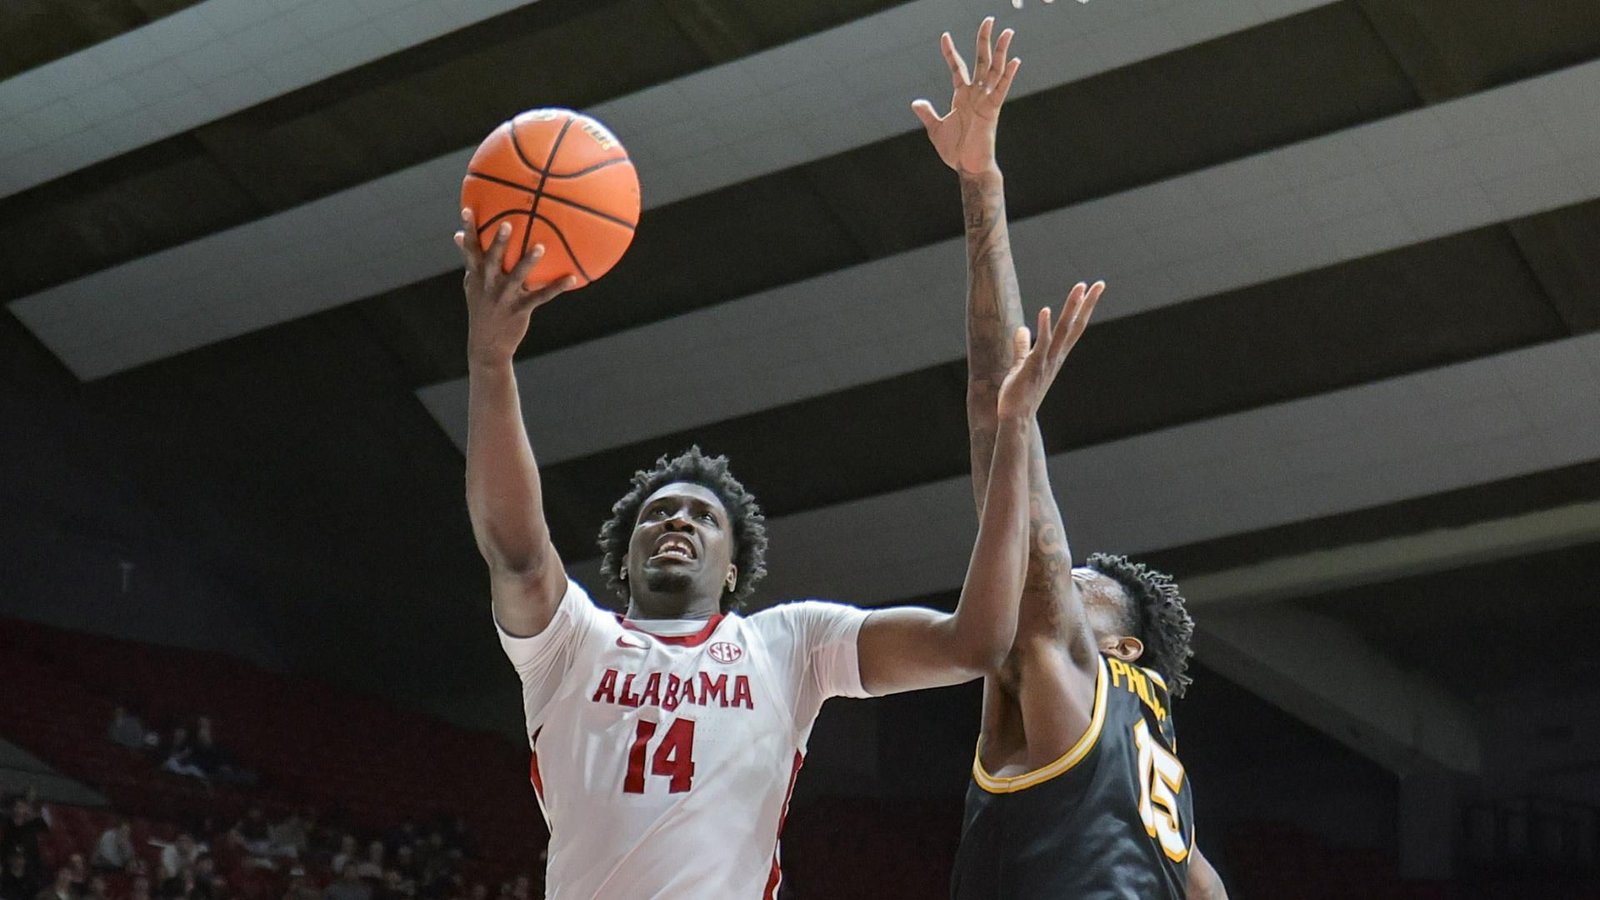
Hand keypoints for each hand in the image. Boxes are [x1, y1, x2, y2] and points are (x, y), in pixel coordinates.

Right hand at [454, 208, 574, 367]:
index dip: (469, 230)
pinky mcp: (520, 309)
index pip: (470, 249)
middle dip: (497, 243)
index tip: (468, 210)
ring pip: (517, 276)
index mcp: (476, 276)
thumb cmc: (481, 308)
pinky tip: (572, 278)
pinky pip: (541, 296)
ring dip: (528, 261)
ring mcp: (504, 297)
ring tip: (540, 247)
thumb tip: (457, 235)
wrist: (486, 345)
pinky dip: (557, 288)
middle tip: (506, 224)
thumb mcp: (471, 285)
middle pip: (492, 260)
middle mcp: (488, 284)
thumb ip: (470, 260)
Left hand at [911, 18, 1020, 175]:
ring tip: (1007, 31)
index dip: (950, 52)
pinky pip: (1002, 89)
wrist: (967, 167)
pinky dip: (1009, 75)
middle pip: (981, 60)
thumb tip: (916, 101)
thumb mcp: (935, 128)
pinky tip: (1015, 60)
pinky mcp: (992, 110)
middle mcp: (976, 94)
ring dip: (1001, 51)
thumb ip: (927, 113)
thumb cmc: (955, 150)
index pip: (957, 67)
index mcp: (962, 96)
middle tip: (988, 19)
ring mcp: (985, 100)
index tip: (944, 36)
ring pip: (995, 70)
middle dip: (984, 40)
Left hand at [996, 281, 1103, 418]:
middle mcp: (1055, 356)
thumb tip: (1022, 329)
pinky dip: (1044, 327)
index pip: (1074, 328)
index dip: (1083, 309)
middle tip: (1099, 284)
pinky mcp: (1032, 367)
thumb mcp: (1021, 365)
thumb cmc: (1019, 393)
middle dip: (1086, 304)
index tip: (1093, 290)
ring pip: (1063, 331)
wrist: (1015, 417)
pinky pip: (1040, 345)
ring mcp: (1046, 361)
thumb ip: (1022, 347)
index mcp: (1055, 355)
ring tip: (1079, 288)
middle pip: (1075, 326)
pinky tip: (1045, 310)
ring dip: (1071, 309)